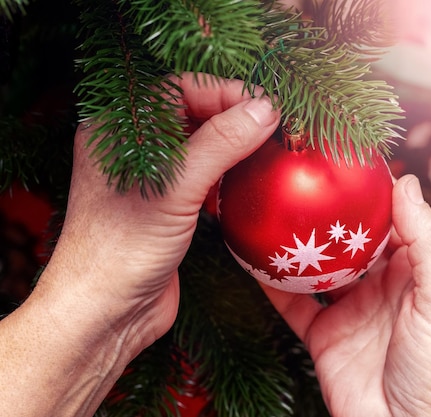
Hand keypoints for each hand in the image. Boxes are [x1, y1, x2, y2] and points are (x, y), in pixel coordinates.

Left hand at [0, 73, 279, 416]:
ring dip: (237, 147)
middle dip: (236, 119)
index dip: (225, 93)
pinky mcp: (169, 206)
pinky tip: (251, 181)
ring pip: (203, 146)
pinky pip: (205, 177)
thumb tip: (265, 109)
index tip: (267, 107)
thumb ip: (221, 143)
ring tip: (272, 150)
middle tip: (277, 129)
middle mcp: (135, 147)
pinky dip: (229, 175)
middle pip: (195, 114)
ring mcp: (153, 178)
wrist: (105, 314)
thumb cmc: (123, 246)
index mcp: (119, 128)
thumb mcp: (175, 188)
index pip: (180, 88)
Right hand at [262, 175, 430, 416]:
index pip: (393, 220)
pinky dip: (273, 284)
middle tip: (302, 175)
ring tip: (273, 209)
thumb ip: (427, 243)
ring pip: (319, 267)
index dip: (373, 190)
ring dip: (299, 243)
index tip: (348, 159)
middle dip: (330, 211)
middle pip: (350, 239)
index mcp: (414, 272)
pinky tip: (255, 259)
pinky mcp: (322, 334)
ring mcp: (349, 309)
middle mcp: (380, 285)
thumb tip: (406, 183)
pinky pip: (293, 303)